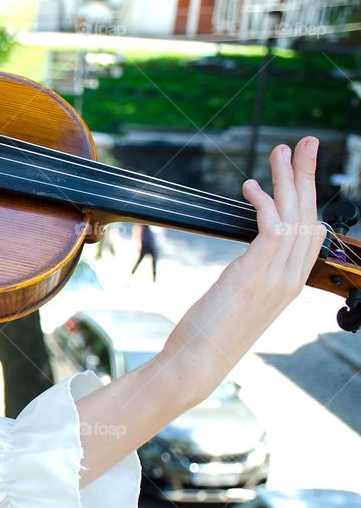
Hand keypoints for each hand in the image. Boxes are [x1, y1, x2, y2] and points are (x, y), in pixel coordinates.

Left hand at [164, 136, 325, 397]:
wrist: (196, 364)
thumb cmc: (208, 335)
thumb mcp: (237, 301)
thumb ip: (250, 278)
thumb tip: (246, 261)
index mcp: (288, 285)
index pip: (312, 233)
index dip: (307, 198)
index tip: (298, 171)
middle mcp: (288, 280)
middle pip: (309, 216)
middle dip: (306, 176)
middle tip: (305, 143)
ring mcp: (274, 279)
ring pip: (293, 216)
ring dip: (287, 179)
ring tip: (281, 151)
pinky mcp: (252, 277)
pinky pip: (270, 230)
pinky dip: (263, 204)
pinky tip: (250, 187)